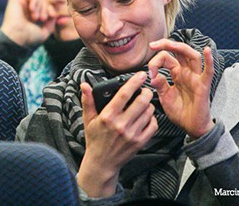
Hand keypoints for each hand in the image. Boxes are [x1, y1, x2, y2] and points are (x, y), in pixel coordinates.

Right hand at [0, 0, 56, 46]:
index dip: (51, 8)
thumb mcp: (45, 30)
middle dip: (45, 9)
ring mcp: (21, 3)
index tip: (53, 16)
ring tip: (36, 17)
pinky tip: (31, 9)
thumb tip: (55, 13)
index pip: (46, 5)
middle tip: (42, 19)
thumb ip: (51, 21)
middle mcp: (26, 8)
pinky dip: (34, 0)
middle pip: (43, 0)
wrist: (17, 37)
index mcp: (32, 14)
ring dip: (39, 6)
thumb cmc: (29, 37)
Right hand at [77, 72, 157, 197]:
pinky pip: (153, 125)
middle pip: (141, 102)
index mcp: (107, 117)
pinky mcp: (140, 142)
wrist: (102, 163)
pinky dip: (152, 119)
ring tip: (144, 103)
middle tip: (145, 89)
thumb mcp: (88, 119)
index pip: (123, 95)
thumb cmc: (95, 139)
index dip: (133, 82)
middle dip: (146, 92)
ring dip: (149, 105)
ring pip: (149, 112)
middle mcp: (121, 125)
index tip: (140, 75)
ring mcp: (132, 134)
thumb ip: (88, 100)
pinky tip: (146, 117)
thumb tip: (84, 85)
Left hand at [147, 40, 214, 139]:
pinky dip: (209, 61)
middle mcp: (186, 72)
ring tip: (168, 44)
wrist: (191, 127)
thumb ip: (160, 85)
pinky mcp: (203, 86)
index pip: (166, 58)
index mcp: (177, 73)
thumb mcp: (165, 97)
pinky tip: (206, 51)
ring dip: (180, 47)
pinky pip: (208, 72)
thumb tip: (153, 76)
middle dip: (166, 44)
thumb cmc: (180, 112)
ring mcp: (196, 78)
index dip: (154, 62)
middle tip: (152, 45)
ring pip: (192, 56)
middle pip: (179, 51)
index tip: (148, 73)